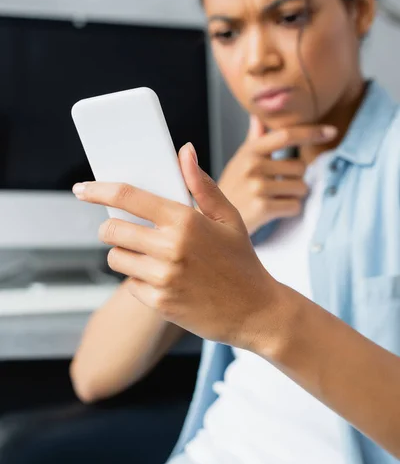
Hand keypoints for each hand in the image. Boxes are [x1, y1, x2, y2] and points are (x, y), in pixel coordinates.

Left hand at [72, 143, 280, 350]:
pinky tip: (163, 279)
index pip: (128, 197)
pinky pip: (130, 284)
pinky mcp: (159, 303)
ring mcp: (163, 278)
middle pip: (111, 230)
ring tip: (148, 256)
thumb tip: (184, 151)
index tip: (82, 189)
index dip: (98, 191)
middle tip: (127, 231)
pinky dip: (139, 279)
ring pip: (116, 258)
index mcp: (185, 221)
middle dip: (112, 228)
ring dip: (124, 254)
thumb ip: (202, 184)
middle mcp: (170, 248)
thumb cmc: (242, 262)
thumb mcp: (229, 218)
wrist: (255, 312)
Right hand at [218, 116, 337, 234]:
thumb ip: (254, 140)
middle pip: (300, 167)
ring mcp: (257, 187)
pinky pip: (295, 206)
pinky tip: (273, 211)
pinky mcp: (262, 208)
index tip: (331, 131)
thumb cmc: (232, 190)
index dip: (311, 132)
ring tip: (273, 199)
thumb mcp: (239, 161)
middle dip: (296, 179)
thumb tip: (258, 117)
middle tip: (277, 187)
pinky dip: (289, 210)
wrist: (212, 220)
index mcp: (250, 151)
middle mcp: (253, 166)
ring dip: (293, 196)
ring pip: (301, 188)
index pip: (286, 135)